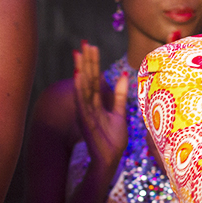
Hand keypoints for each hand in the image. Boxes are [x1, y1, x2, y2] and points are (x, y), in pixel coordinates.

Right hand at [72, 42, 128, 170]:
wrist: (109, 159)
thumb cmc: (112, 139)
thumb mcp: (119, 112)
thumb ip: (119, 94)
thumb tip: (123, 74)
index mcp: (96, 102)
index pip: (94, 78)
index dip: (93, 62)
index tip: (91, 46)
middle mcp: (88, 105)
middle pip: (87, 79)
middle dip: (86, 61)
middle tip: (85, 43)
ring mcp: (85, 112)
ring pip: (83, 87)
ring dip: (81, 70)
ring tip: (79, 55)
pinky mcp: (85, 120)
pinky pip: (82, 102)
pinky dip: (80, 88)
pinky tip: (78, 76)